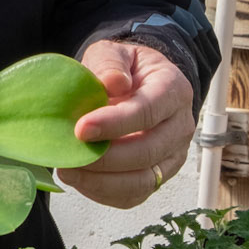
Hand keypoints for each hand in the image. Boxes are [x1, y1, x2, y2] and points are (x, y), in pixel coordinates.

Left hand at [61, 41, 194, 208]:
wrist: (139, 84)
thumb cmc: (125, 70)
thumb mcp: (114, 53)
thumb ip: (110, 63)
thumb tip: (112, 83)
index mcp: (173, 90)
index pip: (148, 111)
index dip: (115, 123)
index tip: (81, 128)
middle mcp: (180, 126)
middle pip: (147, 152)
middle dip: (105, 159)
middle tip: (68, 156)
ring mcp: (173, 155)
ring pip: (143, 181)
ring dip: (102, 182)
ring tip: (69, 171)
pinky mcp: (159, 176)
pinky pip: (135, 195)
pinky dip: (105, 193)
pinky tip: (81, 180)